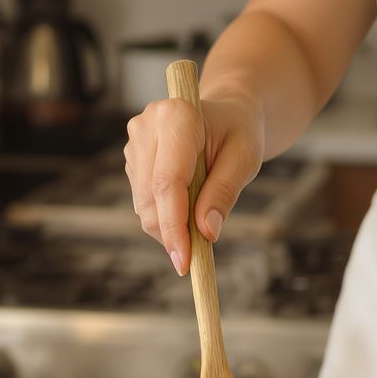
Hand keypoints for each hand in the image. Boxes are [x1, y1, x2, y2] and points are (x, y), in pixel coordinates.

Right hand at [124, 95, 263, 274]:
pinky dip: (165, 217)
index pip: (167, 182)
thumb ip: (223, 193)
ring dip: (170, 226)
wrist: (226, 116)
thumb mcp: (244, 159)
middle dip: (172, 233)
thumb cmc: (238, 134)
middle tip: (198, 255)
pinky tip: (187, 204)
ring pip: (144, 206)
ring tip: (201, 215)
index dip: (174, 225)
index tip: (184, 261)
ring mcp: (134, 144)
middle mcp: (146, 126)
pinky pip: (144, 203)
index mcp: (176, 116)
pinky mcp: (132, 161)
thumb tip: (206, 232)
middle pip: (151, 199)